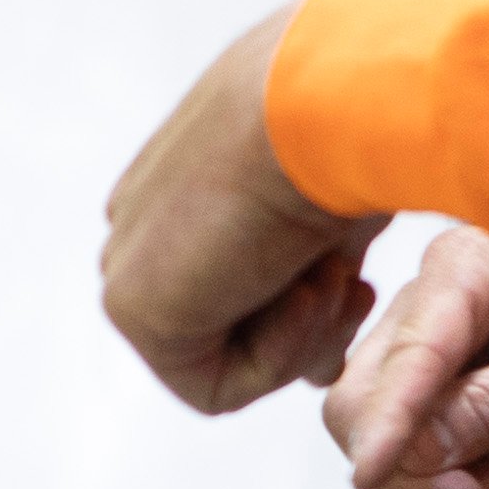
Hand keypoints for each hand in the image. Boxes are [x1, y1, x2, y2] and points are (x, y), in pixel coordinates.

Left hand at [100, 4, 385, 410]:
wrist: (334, 103)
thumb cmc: (355, 132)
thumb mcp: (340, 219)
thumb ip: (319, 282)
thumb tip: (323, 366)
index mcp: (186, 184)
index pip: (238, 283)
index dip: (310, 308)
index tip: (358, 281)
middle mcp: (147, 219)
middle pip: (232, 325)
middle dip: (308, 326)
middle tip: (355, 287)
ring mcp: (131, 259)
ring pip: (227, 357)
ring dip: (301, 333)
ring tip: (326, 268)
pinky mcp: (130, 304)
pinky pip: (213, 385)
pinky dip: (279, 355)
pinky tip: (301, 290)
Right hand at [327, 229, 488, 488]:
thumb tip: (415, 452)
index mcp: (461, 271)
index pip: (406, 353)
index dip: (386, 419)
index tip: (372, 475)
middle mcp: (423, 317)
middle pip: (359, 413)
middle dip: (423, 474)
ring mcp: (420, 378)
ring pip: (386, 466)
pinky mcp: (432, 428)